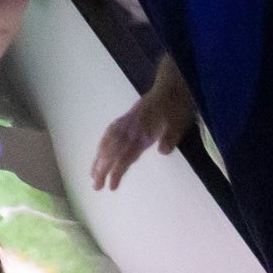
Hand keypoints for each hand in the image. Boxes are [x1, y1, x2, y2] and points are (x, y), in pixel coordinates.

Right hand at [93, 75, 196, 191]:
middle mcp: (131, 127)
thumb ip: (170, 138)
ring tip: (92, 172)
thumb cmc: (178, 106)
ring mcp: (127, 121)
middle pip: (112, 150)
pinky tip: (101, 150)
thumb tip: (162, 151)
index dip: (117, 171)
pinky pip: (110, 131)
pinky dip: (103, 143)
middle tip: (94, 186)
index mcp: (143, 131)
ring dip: (99, 157)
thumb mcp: (180, 123)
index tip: (110, 187)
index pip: (126, 155)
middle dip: (101, 168)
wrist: (172, 85)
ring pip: (108, 141)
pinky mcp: (127, 117)